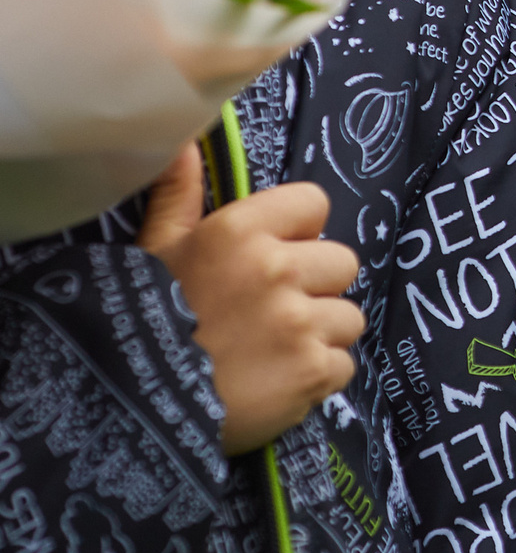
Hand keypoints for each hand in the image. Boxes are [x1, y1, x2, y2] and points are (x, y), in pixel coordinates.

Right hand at [138, 146, 363, 453]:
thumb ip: (179, 195)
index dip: (298, 231)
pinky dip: (317, 378)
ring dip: (320, 335)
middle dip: (315, 287)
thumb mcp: (154, 252)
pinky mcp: (313, 371)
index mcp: (242, 232)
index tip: (270, 257)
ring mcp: (300, 322)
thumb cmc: (142, 323)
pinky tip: (277, 382)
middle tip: (270, 314)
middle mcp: (279, 269)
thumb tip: (184, 142)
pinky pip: (343, 365)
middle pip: (342, 262)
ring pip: (348, 317)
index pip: (314, 203)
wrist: (131, 410)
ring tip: (272, 353)